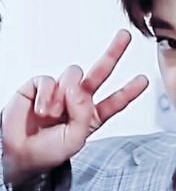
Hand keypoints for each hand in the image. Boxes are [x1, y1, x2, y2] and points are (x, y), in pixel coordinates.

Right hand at [2, 29, 147, 184]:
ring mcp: (61, 91)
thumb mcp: (75, 139)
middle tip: (125, 37)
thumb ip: (83, 113)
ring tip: (51, 115)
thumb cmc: (48, 151)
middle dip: (113, 53)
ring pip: (74, 74)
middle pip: (100, 72)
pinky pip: (49, 80)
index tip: (143, 80)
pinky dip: (45, 96)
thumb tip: (77, 87)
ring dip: (63, 96)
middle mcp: (78, 100)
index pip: (114, 101)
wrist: (18, 153)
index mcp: (92, 115)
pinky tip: (40, 109)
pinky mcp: (41, 86)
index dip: (129, 90)